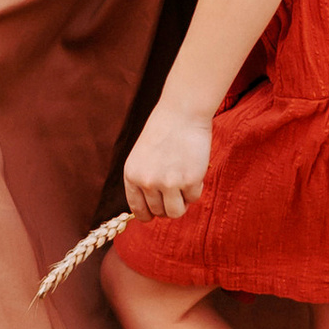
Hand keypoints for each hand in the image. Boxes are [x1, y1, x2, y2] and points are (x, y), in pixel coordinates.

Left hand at [123, 94, 212, 221]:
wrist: (182, 113)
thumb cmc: (163, 130)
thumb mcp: (142, 156)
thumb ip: (144, 180)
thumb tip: (154, 209)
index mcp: (132, 175)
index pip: (138, 209)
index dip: (148, 215)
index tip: (155, 215)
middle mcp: (147, 182)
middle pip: (160, 212)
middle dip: (169, 205)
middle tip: (176, 190)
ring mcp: (168, 183)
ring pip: (176, 212)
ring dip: (182, 202)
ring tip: (185, 185)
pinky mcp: (189, 181)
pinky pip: (193, 198)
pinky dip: (196, 188)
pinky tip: (194, 170)